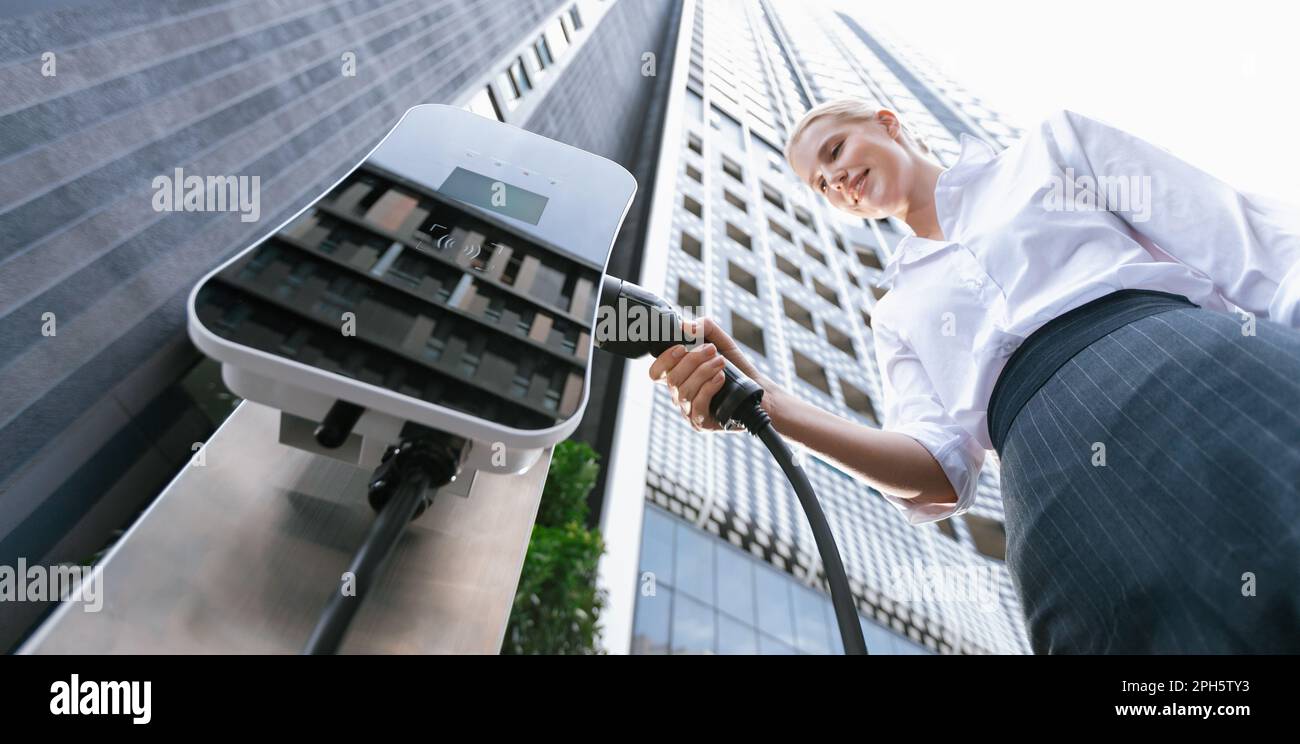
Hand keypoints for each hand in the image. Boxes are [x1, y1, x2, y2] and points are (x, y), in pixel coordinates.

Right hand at [648, 317, 781, 431]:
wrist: (757, 391)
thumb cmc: (735, 368)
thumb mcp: (721, 342)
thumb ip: (705, 329)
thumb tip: (685, 325)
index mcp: (679, 377)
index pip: (656, 373)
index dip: (664, 359)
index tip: (682, 347)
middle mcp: (679, 395)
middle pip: (672, 379)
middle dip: (692, 360)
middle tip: (712, 350)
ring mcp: (689, 410)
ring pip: (684, 391)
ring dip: (704, 372)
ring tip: (721, 362)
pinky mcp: (701, 423)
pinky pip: (697, 405)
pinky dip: (709, 388)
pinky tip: (721, 378)